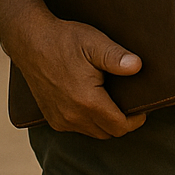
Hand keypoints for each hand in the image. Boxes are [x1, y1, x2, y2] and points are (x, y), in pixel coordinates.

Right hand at [12, 16, 146, 138]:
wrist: (30, 42)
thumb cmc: (65, 40)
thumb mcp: (95, 43)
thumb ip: (117, 58)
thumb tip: (138, 67)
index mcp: (86, 102)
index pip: (119, 127)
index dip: (135, 120)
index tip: (143, 108)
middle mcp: (71, 117)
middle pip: (107, 133)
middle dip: (122, 123)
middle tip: (132, 103)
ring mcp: (59, 119)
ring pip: (92, 132)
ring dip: (106, 123)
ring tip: (116, 101)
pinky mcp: (51, 117)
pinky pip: (77, 128)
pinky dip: (90, 122)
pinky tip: (96, 102)